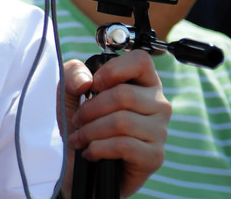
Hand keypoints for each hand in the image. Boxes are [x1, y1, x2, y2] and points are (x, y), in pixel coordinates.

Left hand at [62, 50, 169, 197]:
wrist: (84, 171)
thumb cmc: (84, 129)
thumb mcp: (70, 96)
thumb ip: (73, 75)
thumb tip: (86, 80)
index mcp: (144, 84)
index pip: (141, 60)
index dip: (113, 69)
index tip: (94, 85)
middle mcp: (158, 104)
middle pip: (124, 95)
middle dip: (91, 109)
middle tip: (78, 121)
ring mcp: (160, 131)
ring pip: (122, 121)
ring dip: (91, 131)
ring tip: (80, 138)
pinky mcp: (154, 156)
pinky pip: (124, 145)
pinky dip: (99, 148)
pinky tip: (90, 153)